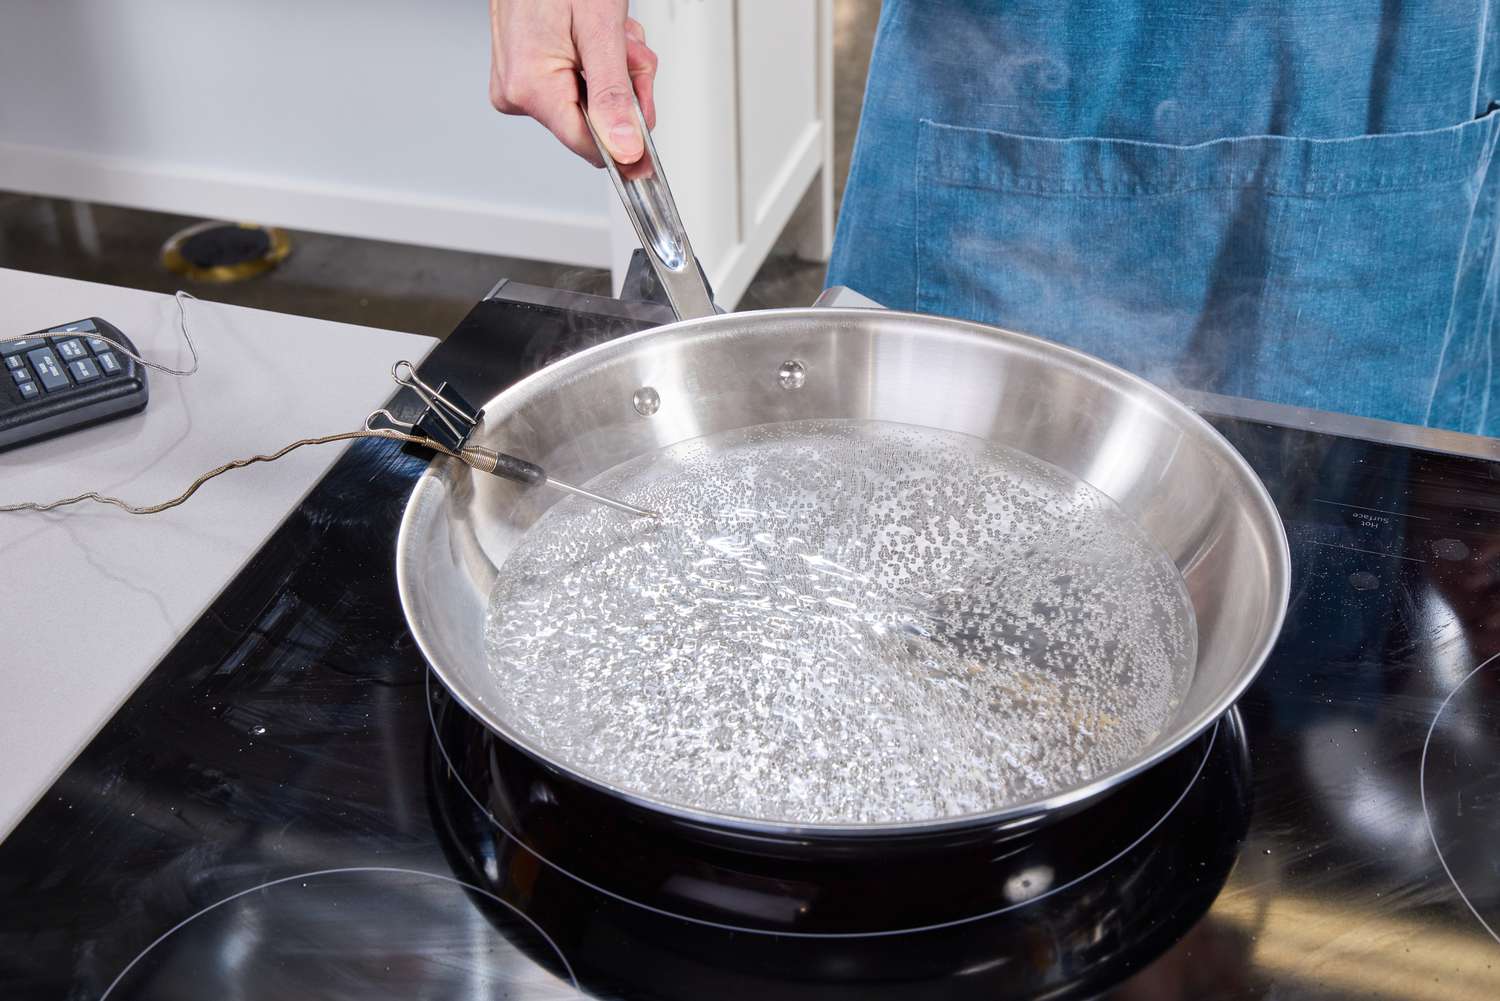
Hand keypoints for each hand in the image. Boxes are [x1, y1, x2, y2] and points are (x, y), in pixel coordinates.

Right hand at [489, 0, 658, 166]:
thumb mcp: (601, 31)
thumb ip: (612, 95)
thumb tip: (625, 148)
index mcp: (530, 86)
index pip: (588, 146)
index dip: (626, 133)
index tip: (644, 109)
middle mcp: (517, 91)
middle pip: (592, 123)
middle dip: (623, 89)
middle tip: (629, 52)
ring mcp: (517, 82)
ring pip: (589, 103)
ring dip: (614, 73)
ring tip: (612, 36)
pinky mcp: (524, 73)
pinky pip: (574, 84)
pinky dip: (597, 64)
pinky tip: (594, 37)